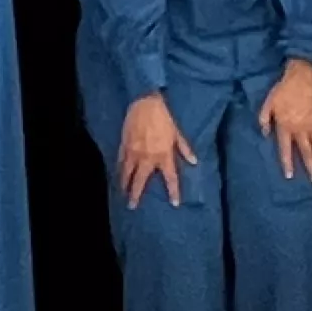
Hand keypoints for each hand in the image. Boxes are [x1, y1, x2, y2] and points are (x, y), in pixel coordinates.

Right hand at [117, 93, 195, 207]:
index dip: (173, 192)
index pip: (170, 178)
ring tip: (123, 193)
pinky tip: (118, 175)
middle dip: (136, 195)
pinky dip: (119, 170)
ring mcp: (134, 153)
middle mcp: (148, 158)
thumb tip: (193, 162)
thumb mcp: (177, 133)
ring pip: (127, 173)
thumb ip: (184, 149)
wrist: (145, 104)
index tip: (174, 203)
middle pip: (141, 181)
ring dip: (124, 185)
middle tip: (132, 206)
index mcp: (163, 156)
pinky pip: (121, 162)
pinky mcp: (124, 146)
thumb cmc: (164, 118)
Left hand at [258, 60, 311, 183]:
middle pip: (305, 152)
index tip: (290, 175)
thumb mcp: (268, 103)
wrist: (303, 76)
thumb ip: (264, 119)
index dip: (288, 162)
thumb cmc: (283, 89)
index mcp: (285, 125)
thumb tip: (263, 133)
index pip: (285, 148)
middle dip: (310, 167)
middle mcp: (300, 129)